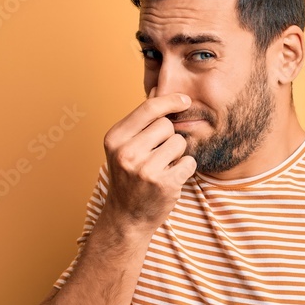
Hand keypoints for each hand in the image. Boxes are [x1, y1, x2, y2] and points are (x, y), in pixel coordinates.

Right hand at [101, 92, 196, 232]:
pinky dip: (185, 169)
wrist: (127, 218)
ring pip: (180, 143)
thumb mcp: (124, 146)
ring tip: (162, 167)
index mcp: (115, 139)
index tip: (184, 100)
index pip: (149, 109)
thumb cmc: (128, 177)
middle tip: (156, 155)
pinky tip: (171, 178)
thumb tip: (157, 86)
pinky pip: (189, 162)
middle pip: (167, 126)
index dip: (170, 101)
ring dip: (177, 154)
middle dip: (169, 137)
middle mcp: (127, 153)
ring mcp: (145, 170)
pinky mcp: (164, 184)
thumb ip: (141, 118)